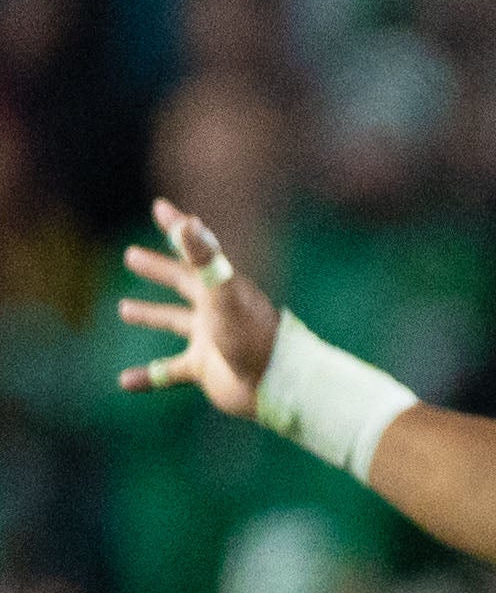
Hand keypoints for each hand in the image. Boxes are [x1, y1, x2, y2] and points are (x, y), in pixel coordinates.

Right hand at [112, 200, 279, 416]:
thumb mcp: (223, 292)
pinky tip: (125, 381)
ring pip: (175, 323)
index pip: (196, 252)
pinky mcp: (206, 371)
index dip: (177, 229)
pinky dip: (149, 376)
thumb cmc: (250, 335)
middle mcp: (216, 312)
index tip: (160, 207)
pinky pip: (169, 373)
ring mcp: (210, 341)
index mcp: (222, 289)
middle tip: (130, 256)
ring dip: (151, 315)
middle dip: (158, 270)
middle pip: (182, 284)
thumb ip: (203, 258)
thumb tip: (187, 222)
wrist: (275, 384)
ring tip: (123, 309)